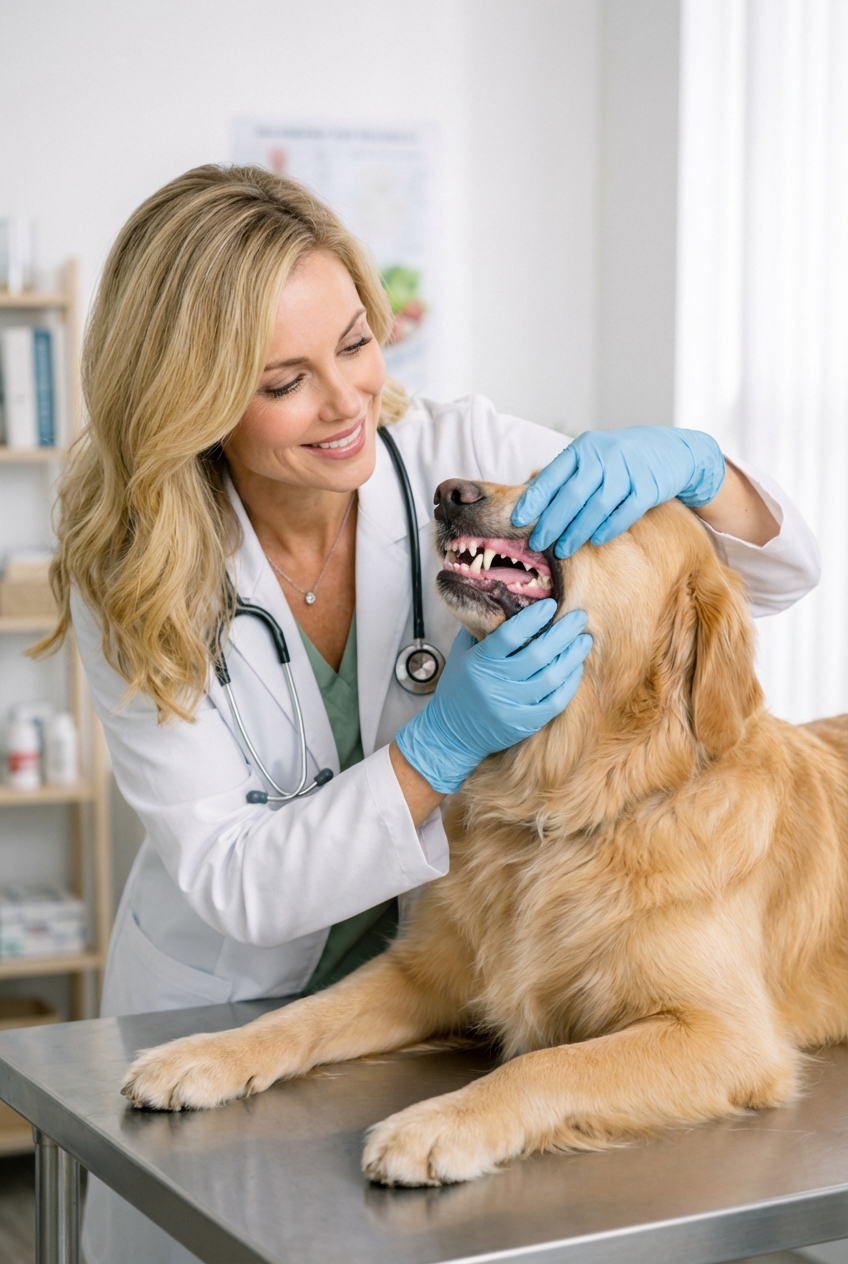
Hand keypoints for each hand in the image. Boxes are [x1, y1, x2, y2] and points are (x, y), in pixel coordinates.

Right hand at [395, 602, 590, 793]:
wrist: (451, 733)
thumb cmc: (459, 686)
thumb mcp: (462, 653)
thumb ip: (483, 628)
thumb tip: (507, 599)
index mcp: (479, 661)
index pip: (509, 635)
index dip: (533, 618)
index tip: (551, 605)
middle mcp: (495, 683)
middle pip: (537, 654)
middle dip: (563, 633)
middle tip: (579, 618)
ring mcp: (510, 706)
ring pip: (551, 677)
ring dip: (572, 656)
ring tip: (583, 640)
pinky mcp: (523, 723)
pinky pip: (555, 702)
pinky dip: (570, 683)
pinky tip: (576, 668)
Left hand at [512, 427, 724, 557]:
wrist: (671, 450)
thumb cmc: (620, 459)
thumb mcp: (592, 456)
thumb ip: (565, 475)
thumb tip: (528, 501)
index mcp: (583, 449)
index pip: (552, 475)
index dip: (534, 500)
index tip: (517, 520)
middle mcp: (603, 457)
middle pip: (571, 495)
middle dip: (551, 523)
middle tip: (536, 544)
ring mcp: (627, 472)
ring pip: (596, 508)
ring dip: (577, 532)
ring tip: (562, 551)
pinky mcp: (647, 488)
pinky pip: (624, 513)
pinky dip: (608, 529)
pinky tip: (595, 542)